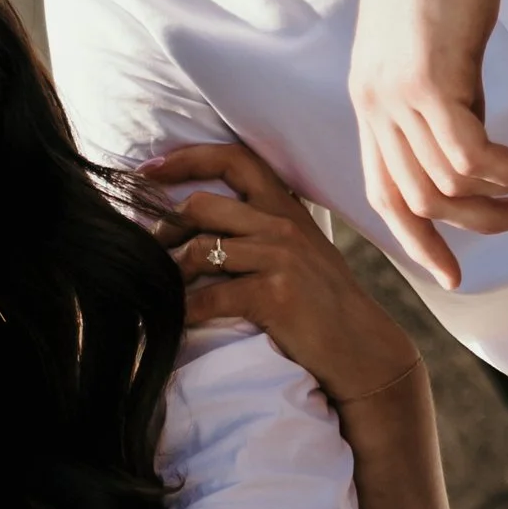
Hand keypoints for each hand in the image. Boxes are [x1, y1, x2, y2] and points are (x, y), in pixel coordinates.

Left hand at [144, 135, 422, 411]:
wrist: (361, 349)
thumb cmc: (323, 305)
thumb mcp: (300, 251)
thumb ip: (262, 229)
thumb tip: (203, 223)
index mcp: (285, 208)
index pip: (232, 159)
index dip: (184, 158)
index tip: (147, 170)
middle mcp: (281, 225)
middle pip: (201, 205)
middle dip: (163, 225)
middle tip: (146, 248)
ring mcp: (279, 258)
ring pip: (200, 249)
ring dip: (170, 271)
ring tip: (160, 288)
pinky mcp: (275, 294)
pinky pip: (210, 297)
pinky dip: (185, 311)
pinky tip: (176, 320)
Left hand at [349, 0, 507, 291]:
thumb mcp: (436, 39)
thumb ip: (445, 89)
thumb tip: (474, 124)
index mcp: (371, 100)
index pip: (385, 192)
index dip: (419, 238)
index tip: (452, 275)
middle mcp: (374, 106)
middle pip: (423, 200)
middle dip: (482, 224)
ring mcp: (396, 96)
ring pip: (452, 183)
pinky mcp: (428, 80)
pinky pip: (474, 155)